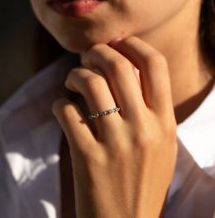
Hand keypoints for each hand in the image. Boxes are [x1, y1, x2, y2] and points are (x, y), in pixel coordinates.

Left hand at [52, 37, 177, 217]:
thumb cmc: (142, 180)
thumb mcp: (160, 144)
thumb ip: (150, 108)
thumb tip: (127, 71)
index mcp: (165, 123)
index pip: (155, 65)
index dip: (134, 45)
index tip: (117, 44)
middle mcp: (144, 129)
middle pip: (118, 67)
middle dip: (98, 52)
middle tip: (87, 56)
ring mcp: (115, 144)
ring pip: (89, 84)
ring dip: (75, 75)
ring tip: (71, 81)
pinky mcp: (87, 158)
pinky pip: (67, 112)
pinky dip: (60, 104)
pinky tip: (63, 108)